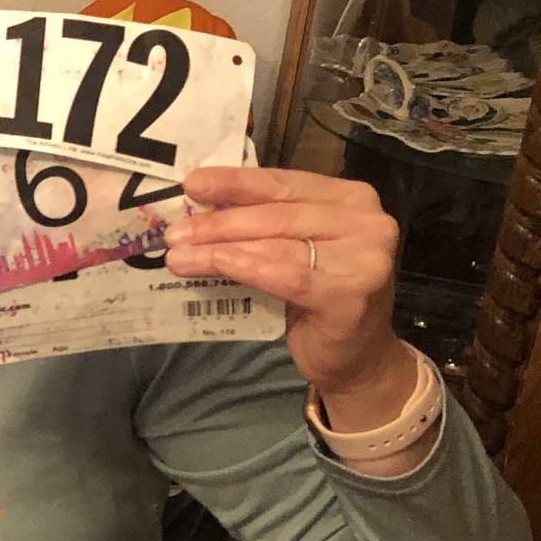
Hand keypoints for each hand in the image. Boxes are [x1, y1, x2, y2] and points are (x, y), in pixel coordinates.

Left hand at [166, 167, 418, 418]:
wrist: (357, 357)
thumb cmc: (316, 301)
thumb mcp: (292, 251)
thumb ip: (263, 227)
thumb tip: (198, 211)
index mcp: (351, 198)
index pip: (283, 183)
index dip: (235, 182)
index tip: (191, 183)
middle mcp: (367, 221)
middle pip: (277, 214)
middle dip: (218, 222)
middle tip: (173, 233)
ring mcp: (366, 257)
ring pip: (277, 244)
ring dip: (219, 249)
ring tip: (177, 256)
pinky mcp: (353, 293)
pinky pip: (288, 275)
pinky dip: (246, 267)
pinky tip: (215, 264)